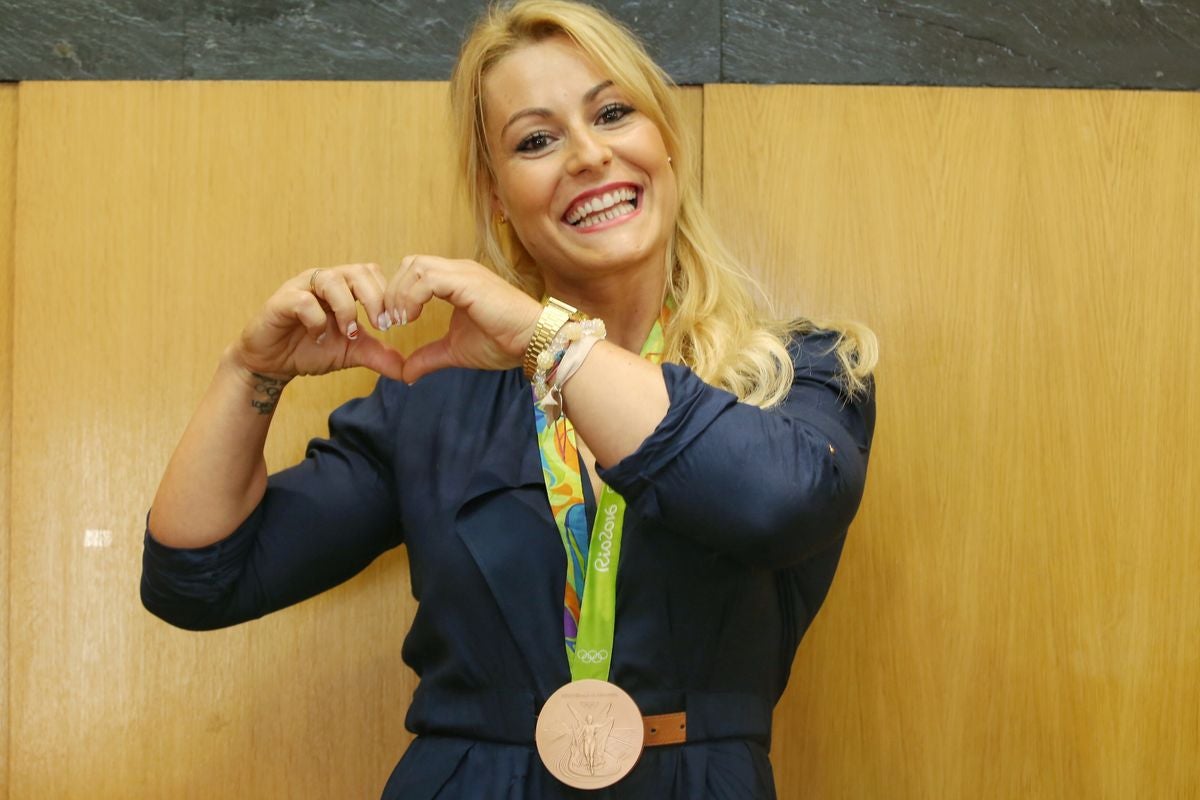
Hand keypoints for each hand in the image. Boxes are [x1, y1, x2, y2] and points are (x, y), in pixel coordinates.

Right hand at [230, 263, 406, 382]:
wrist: (272, 363)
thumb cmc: (311, 349)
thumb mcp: (352, 353)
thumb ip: (379, 356)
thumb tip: (409, 371)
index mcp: (343, 286)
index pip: (373, 273)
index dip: (388, 296)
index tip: (395, 324)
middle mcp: (324, 281)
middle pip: (358, 271)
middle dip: (375, 299)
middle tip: (381, 326)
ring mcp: (301, 287)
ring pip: (332, 280)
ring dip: (347, 308)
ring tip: (349, 333)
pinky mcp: (280, 301)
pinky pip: (303, 300)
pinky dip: (317, 319)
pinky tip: (318, 337)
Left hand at [384, 255, 541, 382]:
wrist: (532, 342)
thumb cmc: (503, 343)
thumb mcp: (455, 351)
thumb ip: (429, 357)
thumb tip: (406, 374)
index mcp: (456, 281)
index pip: (414, 272)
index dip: (397, 294)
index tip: (393, 324)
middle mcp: (458, 270)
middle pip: (410, 263)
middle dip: (393, 291)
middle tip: (390, 321)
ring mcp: (464, 273)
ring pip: (415, 266)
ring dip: (400, 293)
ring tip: (400, 320)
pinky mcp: (467, 282)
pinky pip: (427, 278)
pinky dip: (412, 296)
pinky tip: (411, 318)